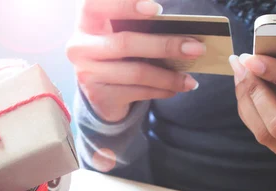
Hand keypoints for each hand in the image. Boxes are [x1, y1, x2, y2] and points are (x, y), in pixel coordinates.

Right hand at [66, 0, 203, 122]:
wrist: (100, 91)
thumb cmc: (119, 52)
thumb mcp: (122, 32)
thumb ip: (141, 25)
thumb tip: (184, 32)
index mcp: (87, 20)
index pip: (95, 4)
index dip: (125, 5)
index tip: (157, 10)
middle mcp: (80, 46)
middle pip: (125, 43)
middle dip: (165, 45)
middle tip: (196, 48)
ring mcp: (87, 73)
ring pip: (136, 72)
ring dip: (169, 76)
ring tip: (190, 79)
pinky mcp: (99, 96)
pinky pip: (138, 92)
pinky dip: (162, 90)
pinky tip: (177, 88)